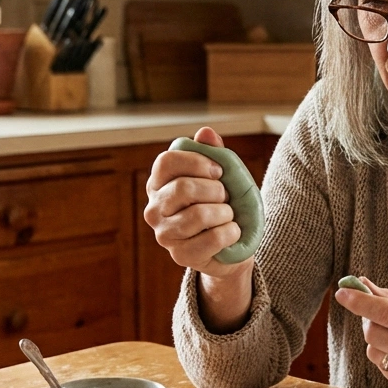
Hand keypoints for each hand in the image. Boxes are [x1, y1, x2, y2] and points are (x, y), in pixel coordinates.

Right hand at [145, 127, 250, 280]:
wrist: (233, 243)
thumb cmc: (223, 203)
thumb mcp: (221, 175)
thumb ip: (213, 153)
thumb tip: (205, 132)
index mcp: (159, 183)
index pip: (166, 161)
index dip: (197, 162)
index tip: (218, 171)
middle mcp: (154, 209)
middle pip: (184, 188)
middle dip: (216, 191)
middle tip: (225, 198)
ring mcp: (164, 234)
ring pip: (199, 214)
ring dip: (225, 213)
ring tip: (229, 215)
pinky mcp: (180, 256)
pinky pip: (212, 238)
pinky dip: (230, 233)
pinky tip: (232, 232)